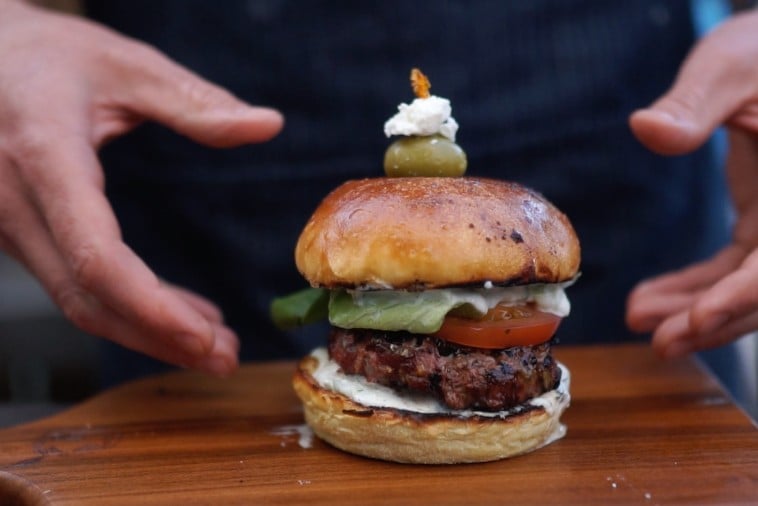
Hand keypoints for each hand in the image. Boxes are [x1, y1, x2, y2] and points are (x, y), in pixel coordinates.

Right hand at [0, 1, 282, 373]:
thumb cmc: (47, 54)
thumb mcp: (125, 65)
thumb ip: (195, 103)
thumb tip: (267, 125)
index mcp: (44, 153)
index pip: (95, 253)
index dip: (149, 305)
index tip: (203, 334)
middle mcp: (15, 200)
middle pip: (88, 296)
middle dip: (159, 336)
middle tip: (224, 357)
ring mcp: (8, 222)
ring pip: (78, 300)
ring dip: (146, 330)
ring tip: (212, 344)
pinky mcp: (18, 231)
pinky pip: (73, 282)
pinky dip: (126, 306)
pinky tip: (174, 312)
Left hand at [626, 10, 757, 357]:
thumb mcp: (729, 68)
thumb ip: (694, 104)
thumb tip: (646, 128)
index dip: (744, 296)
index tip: (698, 321)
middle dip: (714, 320)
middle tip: (660, 343)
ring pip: (748, 286)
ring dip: (696, 312)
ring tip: (642, 324)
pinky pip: (732, 269)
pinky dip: (693, 288)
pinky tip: (648, 300)